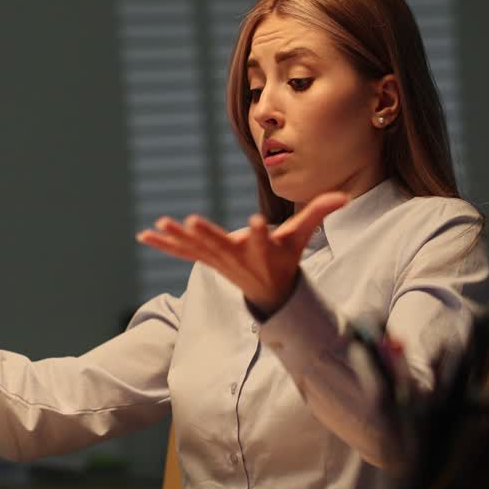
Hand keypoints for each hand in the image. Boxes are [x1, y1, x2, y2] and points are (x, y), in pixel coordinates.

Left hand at [136, 192, 348, 315]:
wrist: (269, 292)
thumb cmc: (285, 259)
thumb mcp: (301, 238)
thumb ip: (318, 214)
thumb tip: (344, 196)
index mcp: (262, 252)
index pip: (263, 241)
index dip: (259, 232)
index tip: (256, 221)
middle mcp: (238, 258)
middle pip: (220, 246)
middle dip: (206, 235)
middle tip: (190, 222)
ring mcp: (219, 261)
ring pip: (196, 249)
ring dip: (177, 239)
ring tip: (159, 226)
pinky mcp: (206, 260)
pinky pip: (182, 252)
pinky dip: (164, 245)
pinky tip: (144, 236)